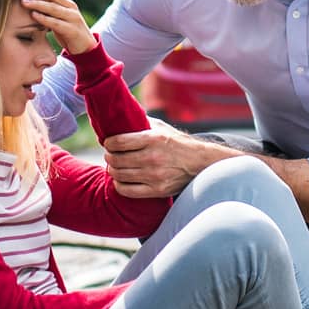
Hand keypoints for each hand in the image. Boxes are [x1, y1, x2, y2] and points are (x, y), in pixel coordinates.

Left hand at [18, 0, 96, 55]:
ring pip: (53, 7)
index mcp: (65, 0)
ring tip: (23, 2)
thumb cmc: (66, 28)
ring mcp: (72, 17)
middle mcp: (70, 6)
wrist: (84, 46)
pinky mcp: (72, 30)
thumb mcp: (58, 14)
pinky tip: (34, 15)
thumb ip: (47, 5)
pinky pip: (56, 23)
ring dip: (37, 3)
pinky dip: (44, 19)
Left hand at [101, 129, 222, 199]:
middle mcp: (153, 157)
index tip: (108, 143)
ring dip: (112, 170)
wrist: (200, 162)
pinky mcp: (157, 190)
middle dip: (109, 156)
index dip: (108, 143)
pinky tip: (121, 180)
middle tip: (110, 155)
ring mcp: (155, 175)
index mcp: (153, 139)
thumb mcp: (161, 128)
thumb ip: (141, 122)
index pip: (118, 142)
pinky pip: (128, 191)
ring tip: (114, 166)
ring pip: (119, 175)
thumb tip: (120, 117)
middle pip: (116, 159)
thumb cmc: (177, 142)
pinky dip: (119, 185)